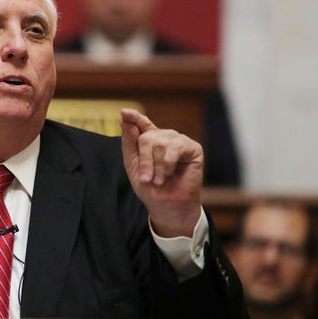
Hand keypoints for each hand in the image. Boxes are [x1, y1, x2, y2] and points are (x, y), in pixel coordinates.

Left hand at [120, 108, 202, 237]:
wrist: (167, 206)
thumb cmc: (151, 187)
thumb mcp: (133, 165)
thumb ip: (129, 143)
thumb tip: (126, 122)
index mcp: (149, 139)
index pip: (140, 123)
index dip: (133, 117)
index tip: (124, 112)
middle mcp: (164, 136)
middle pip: (146, 137)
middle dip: (145, 161)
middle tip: (148, 179)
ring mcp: (179, 141)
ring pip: (160, 143)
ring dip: (157, 166)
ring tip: (159, 180)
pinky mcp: (193, 148)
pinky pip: (175, 148)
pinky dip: (168, 164)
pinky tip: (170, 174)